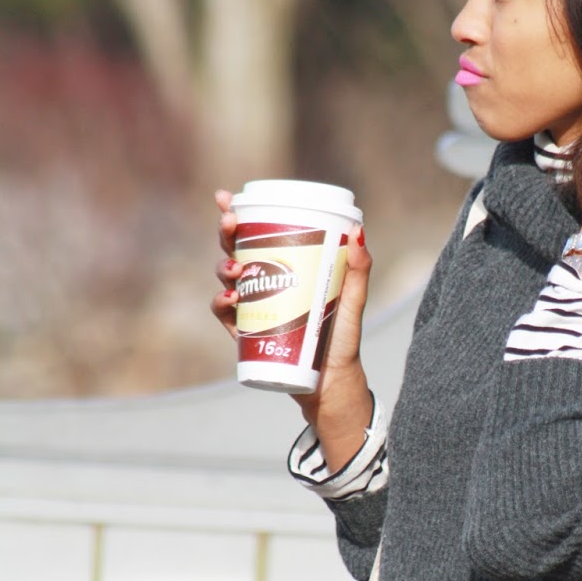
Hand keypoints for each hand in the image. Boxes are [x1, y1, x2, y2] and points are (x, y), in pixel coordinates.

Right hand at [210, 188, 374, 465]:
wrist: (332, 383)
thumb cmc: (342, 339)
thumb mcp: (354, 301)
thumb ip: (358, 269)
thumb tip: (359, 231)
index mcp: (285, 268)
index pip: (257, 235)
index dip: (236, 215)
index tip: (226, 197)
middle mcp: (264, 285)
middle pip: (236, 251)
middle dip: (226, 234)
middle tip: (229, 223)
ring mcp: (253, 309)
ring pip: (226, 280)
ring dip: (223, 268)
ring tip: (237, 270)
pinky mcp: (247, 334)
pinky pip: (226, 315)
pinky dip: (222, 305)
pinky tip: (230, 299)